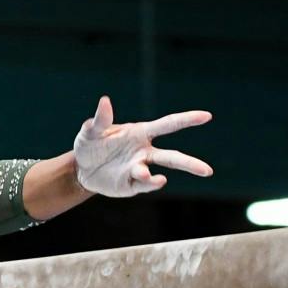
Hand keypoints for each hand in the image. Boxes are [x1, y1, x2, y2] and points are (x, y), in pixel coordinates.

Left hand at [72, 96, 212, 196]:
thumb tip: (105, 102)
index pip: (168, 125)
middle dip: (189, 163)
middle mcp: (145, 152)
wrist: (80, 168)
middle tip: (207, 171)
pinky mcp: (129, 185)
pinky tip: (152, 181)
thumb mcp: (90, 131)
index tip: (206, 116)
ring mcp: (139, 169)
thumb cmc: (90, 144)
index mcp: (141, 133)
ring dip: (158, 178)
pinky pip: (141, 185)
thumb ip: (100, 120)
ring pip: (158, 174)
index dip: (187, 120)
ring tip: (160, 181)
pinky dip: (147, 184)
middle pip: (172, 157)